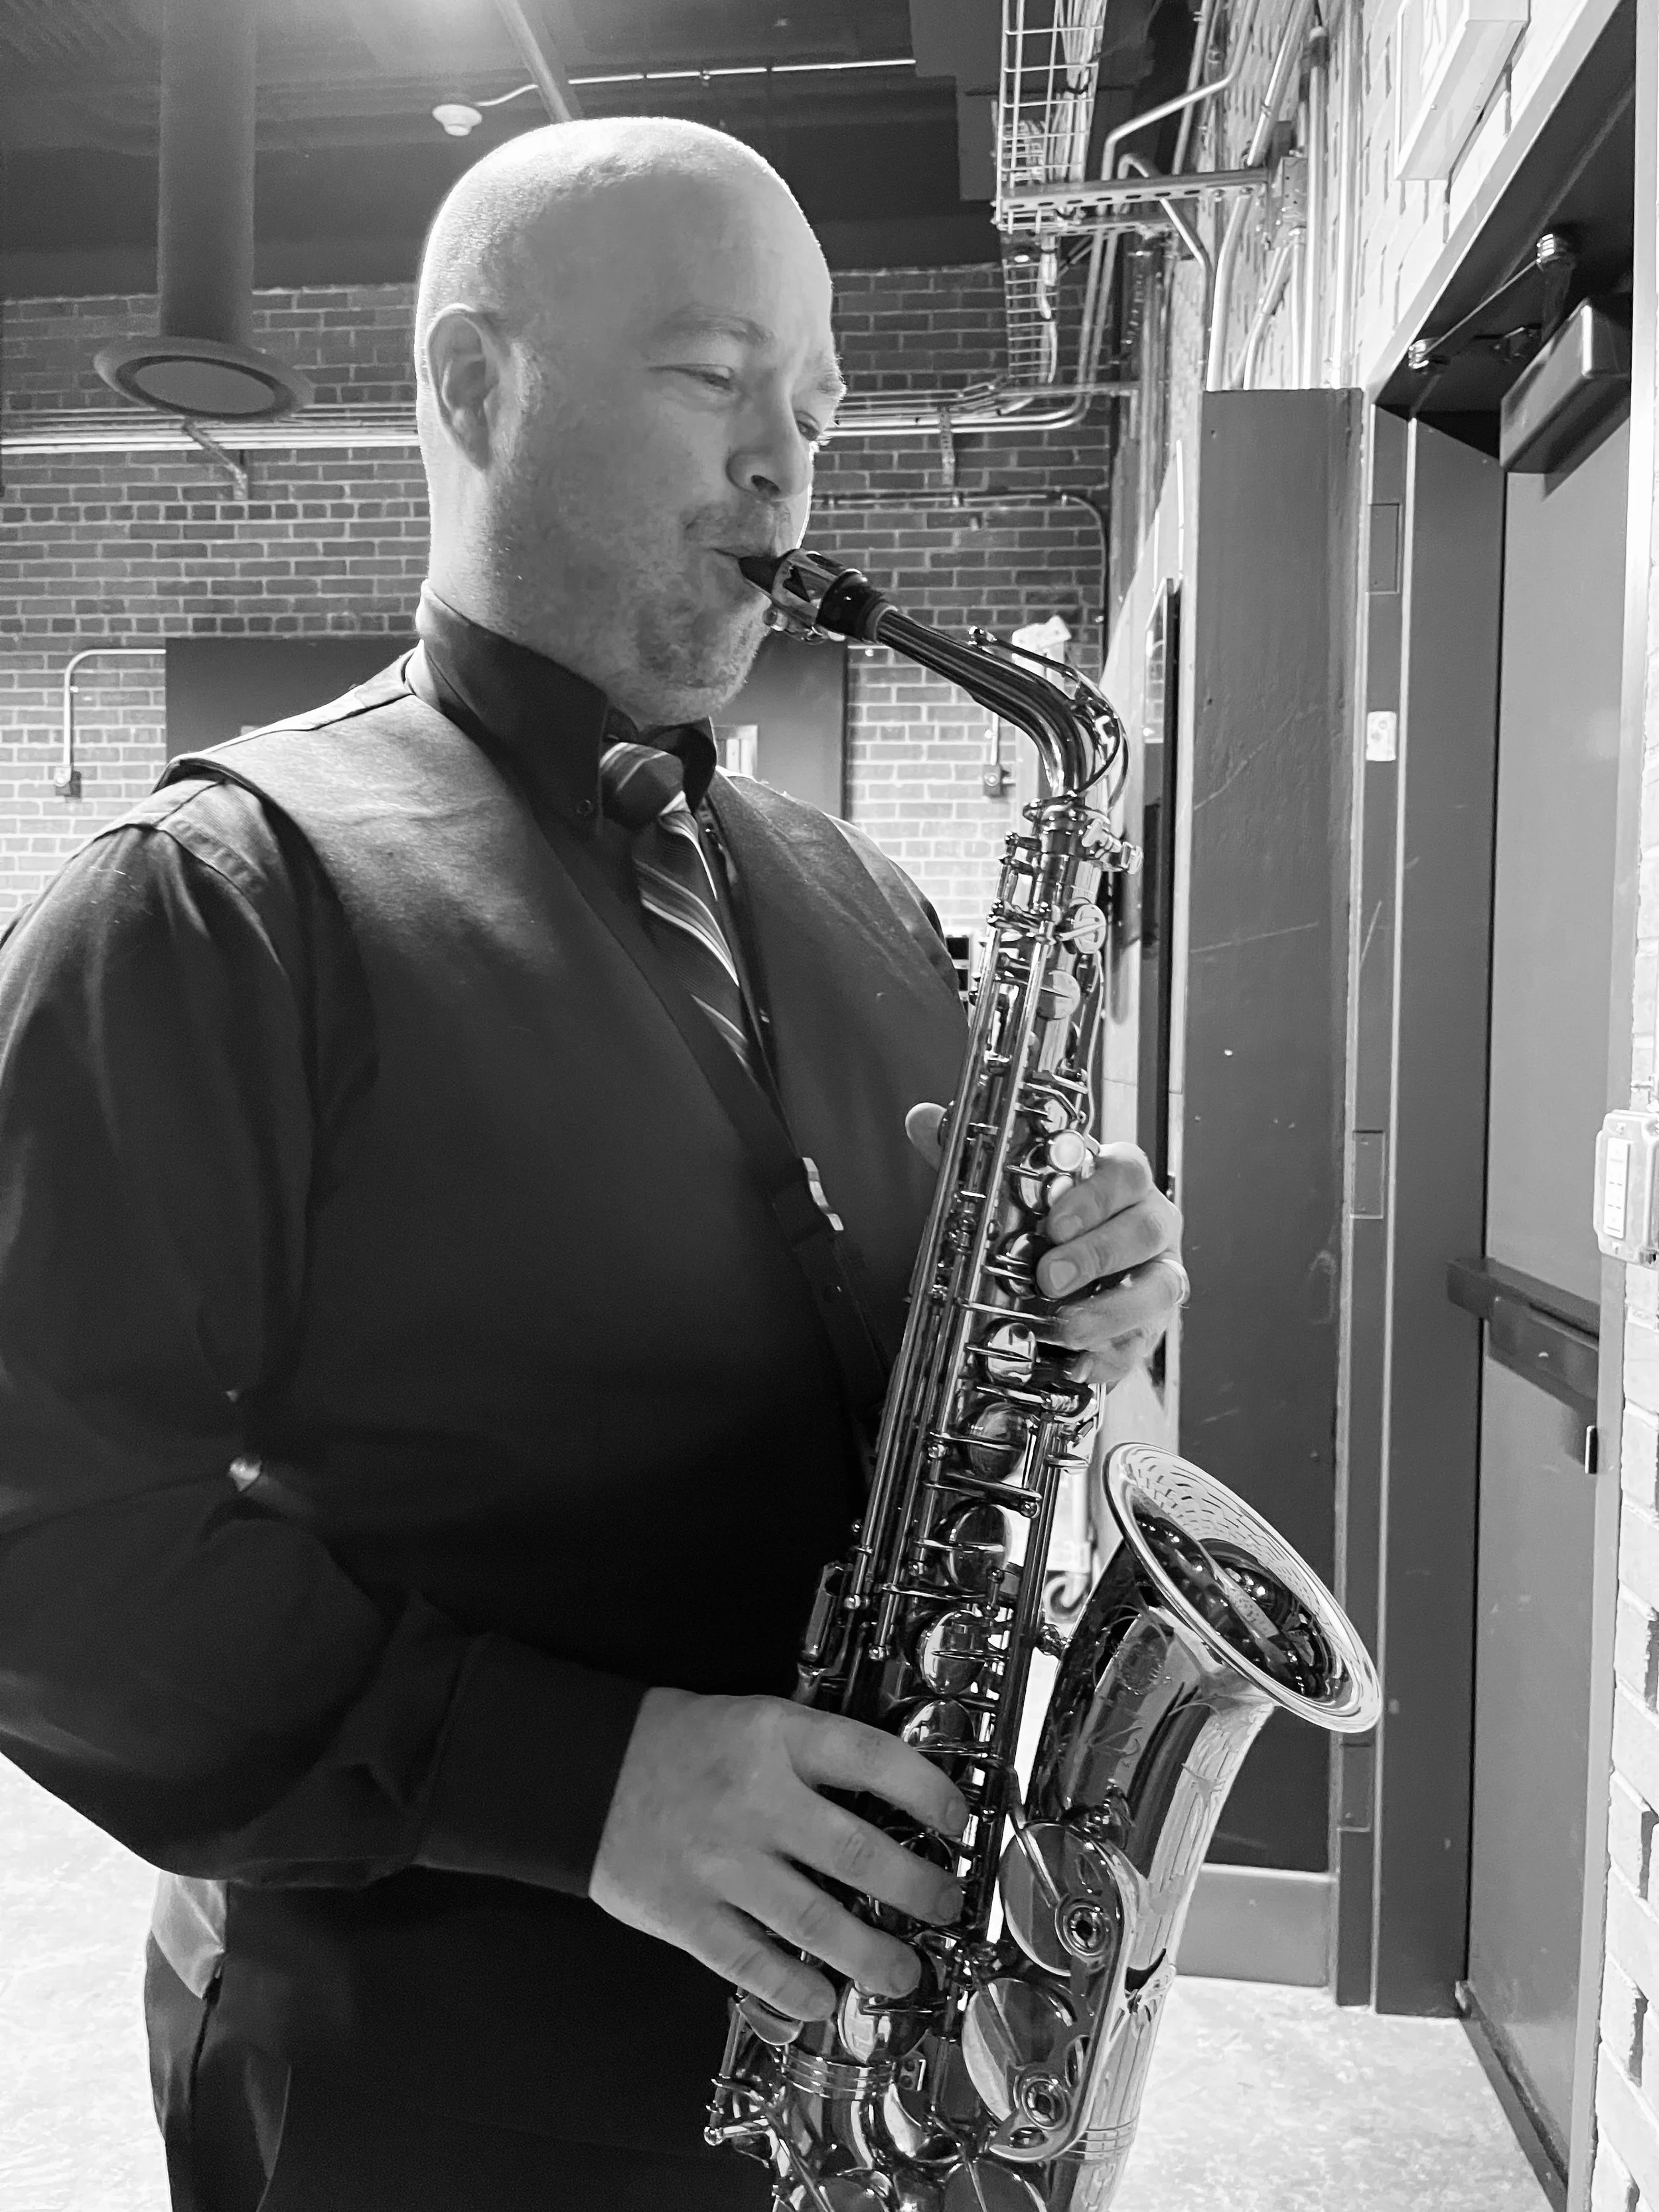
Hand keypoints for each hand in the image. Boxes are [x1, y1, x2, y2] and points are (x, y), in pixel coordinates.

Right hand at [589, 1688, 967, 2021]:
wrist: (581, 1771)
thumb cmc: (678, 1743)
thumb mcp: (754, 1719)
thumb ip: (814, 1756)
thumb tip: (892, 1801)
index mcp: (775, 1737)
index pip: (874, 1759)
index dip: (930, 1792)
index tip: (959, 1821)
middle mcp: (755, 1800)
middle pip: (860, 1852)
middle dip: (919, 1888)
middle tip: (947, 1906)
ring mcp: (720, 1862)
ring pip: (816, 1922)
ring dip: (872, 1956)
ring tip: (905, 1974)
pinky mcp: (687, 1914)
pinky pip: (754, 1963)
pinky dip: (796, 1989)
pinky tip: (825, 1999)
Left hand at [907, 1106, 1184, 1391]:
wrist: (1074, 1277)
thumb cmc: (1048, 1222)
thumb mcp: (1009, 1186)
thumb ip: (971, 1155)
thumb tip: (922, 1121)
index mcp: (1120, 1182)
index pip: (1126, 1173)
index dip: (1094, 1197)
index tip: (1053, 1223)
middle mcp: (1149, 1225)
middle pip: (1146, 1230)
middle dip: (1096, 1255)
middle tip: (1047, 1277)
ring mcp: (1157, 1276)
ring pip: (1158, 1290)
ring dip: (1108, 1311)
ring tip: (1059, 1327)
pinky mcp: (1150, 1326)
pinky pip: (1142, 1344)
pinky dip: (1110, 1357)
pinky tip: (1076, 1365)